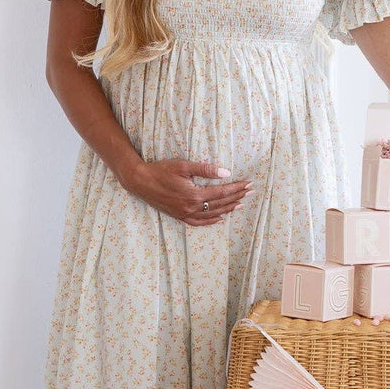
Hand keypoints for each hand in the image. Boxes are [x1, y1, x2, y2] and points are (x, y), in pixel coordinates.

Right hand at [123, 158, 252, 225]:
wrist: (139, 181)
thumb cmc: (161, 170)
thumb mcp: (184, 166)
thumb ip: (206, 169)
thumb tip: (226, 172)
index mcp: (195, 195)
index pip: (222, 192)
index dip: (237, 188)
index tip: (249, 183)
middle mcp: (192, 207)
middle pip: (220, 203)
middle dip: (237, 197)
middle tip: (250, 192)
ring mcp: (185, 213)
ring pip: (212, 214)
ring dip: (228, 209)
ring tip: (240, 204)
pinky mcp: (179, 216)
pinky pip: (199, 222)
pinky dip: (211, 221)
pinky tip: (220, 219)